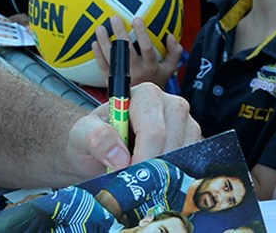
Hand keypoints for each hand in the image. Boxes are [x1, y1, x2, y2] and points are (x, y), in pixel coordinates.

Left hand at [66, 82, 197, 176]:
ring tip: (141, 175)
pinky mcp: (194, 142)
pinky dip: (175, 175)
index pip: (153, 132)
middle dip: (151, 169)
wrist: (101, 152)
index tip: (127, 175)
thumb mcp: (81, 134)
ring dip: (163, 173)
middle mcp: (170, 105)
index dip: (141, 159)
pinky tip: (156, 176)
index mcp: (144, 95)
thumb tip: (119, 156)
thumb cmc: (93, 139)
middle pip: (172, 144)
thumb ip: (94, 136)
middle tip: (132, 180)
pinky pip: (192, 163)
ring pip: (184, 155)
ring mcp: (186, 123)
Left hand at [89, 16, 181, 90]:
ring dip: (105, 42)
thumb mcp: (169, 69)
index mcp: (151, 66)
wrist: (144, 103)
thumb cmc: (156, 81)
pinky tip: (94, 43)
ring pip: (113, 57)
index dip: (142, 33)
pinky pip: (104, 67)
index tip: (136, 19)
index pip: (147, 48)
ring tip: (100, 28)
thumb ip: (174, 52)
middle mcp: (137, 71)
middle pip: (127, 50)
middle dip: (120, 33)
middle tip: (114, 18)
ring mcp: (123, 76)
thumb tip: (170, 36)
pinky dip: (98, 55)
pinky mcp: (112, 81)